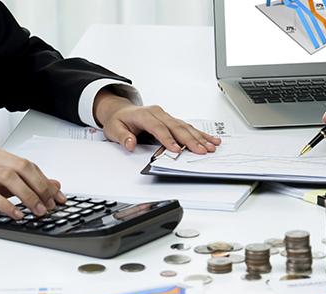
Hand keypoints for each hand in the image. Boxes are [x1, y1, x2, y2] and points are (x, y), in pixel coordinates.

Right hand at [0, 146, 66, 227]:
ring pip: (8, 177)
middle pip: (21, 167)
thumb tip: (53, 186)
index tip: (58, 197)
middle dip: (40, 187)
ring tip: (37, 211)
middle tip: (50, 204)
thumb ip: (23, 185)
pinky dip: (6, 205)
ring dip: (27, 196)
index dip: (45, 181)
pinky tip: (16, 214)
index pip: (27, 164)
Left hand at [93, 91, 220, 153]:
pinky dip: (200, 134)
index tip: (177, 150)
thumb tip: (130, 143)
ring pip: (185, 127)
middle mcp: (158, 113)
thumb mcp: (113, 129)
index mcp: (145, 114)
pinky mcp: (172, 120)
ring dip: (199, 137)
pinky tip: (211, 139)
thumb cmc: (119, 121)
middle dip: (190, 140)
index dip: (168, 139)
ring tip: (211, 146)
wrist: (121, 111)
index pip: (158, 128)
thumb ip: (122, 137)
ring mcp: (167, 116)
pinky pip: (188, 127)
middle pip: (177, 127)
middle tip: (201, 150)